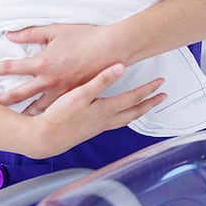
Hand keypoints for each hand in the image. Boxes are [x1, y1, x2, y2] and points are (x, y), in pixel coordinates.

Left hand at [0, 23, 121, 113]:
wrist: (112, 49)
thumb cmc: (85, 37)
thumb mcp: (56, 30)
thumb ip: (31, 33)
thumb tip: (11, 35)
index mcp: (43, 62)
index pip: (12, 67)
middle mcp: (49, 80)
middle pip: (19, 94)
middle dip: (2, 100)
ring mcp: (61, 91)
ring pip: (37, 108)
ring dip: (22, 115)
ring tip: (10, 122)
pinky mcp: (74, 95)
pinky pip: (56, 109)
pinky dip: (45, 116)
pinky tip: (40, 122)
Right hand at [27, 64, 166, 158]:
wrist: (44, 138)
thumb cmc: (59, 117)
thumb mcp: (80, 94)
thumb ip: (101, 80)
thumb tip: (121, 67)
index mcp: (106, 110)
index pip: (134, 98)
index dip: (149, 89)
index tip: (161, 83)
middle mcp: (106, 120)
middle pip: (135, 112)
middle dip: (150, 104)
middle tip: (162, 98)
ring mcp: (99, 127)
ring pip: (125, 119)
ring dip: (137, 111)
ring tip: (145, 107)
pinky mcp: (90, 130)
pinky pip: (114, 123)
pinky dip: (122, 117)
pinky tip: (117, 115)